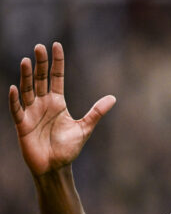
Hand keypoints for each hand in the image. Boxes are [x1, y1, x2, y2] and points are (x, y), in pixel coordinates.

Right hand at [8, 43, 115, 175]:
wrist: (55, 167)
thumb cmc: (68, 148)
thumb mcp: (84, 128)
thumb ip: (96, 112)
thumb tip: (113, 98)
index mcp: (57, 103)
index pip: (56, 78)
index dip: (57, 63)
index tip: (56, 45)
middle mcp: (43, 104)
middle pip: (40, 79)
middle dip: (40, 64)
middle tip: (39, 47)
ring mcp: (31, 113)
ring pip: (27, 90)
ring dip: (26, 76)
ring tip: (26, 61)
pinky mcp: (22, 125)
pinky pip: (17, 110)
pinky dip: (15, 100)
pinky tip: (14, 88)